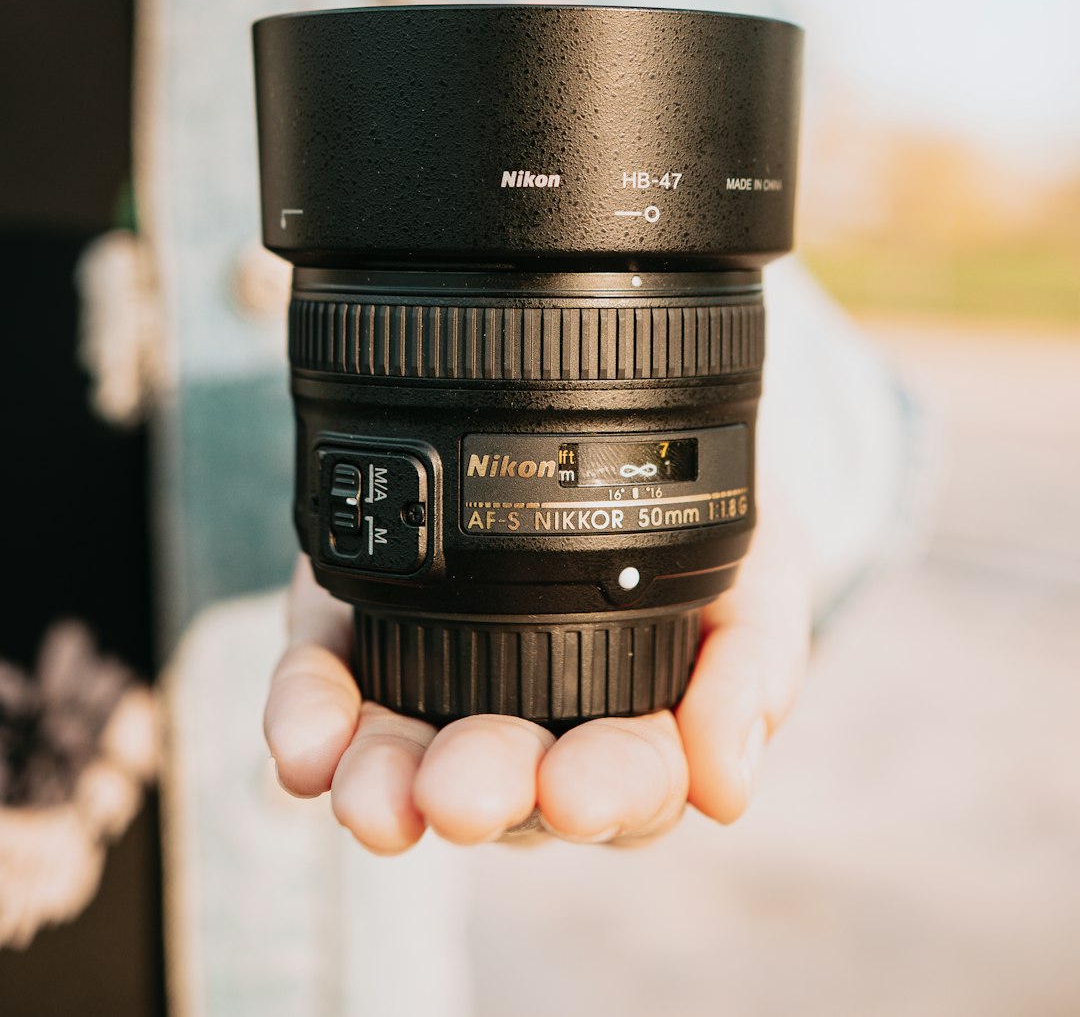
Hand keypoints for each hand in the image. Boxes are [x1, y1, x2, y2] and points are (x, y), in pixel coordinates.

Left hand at [264, 497, 810, 850]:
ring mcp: (442, 692)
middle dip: (482, 790)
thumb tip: (726, 791)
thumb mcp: (763, 566)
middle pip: (505, 786)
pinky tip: (305, 749)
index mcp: (637, 733)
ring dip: (383, 781)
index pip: (625, 783)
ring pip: (405, 761)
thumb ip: (755, 664)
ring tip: (372, 792)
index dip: (606, 793)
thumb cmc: (708, 521)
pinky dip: (311, 722)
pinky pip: (329, 695)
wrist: (629, 427)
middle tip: (461, 790)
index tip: (578, 790)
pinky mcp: (367, 639)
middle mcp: (535, 732)